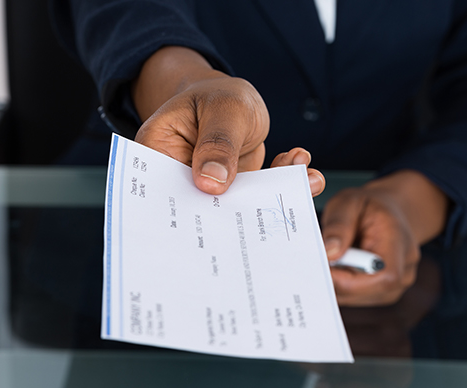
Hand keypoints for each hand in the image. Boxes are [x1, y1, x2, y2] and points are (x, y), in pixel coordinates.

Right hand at [132, 46, 323, 195]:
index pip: (165, 189)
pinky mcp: (234, 191)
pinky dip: (285, 184)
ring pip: (237, 203)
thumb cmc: (217, 96)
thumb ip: (219, 143)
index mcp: (158, 153)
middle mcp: (179, 177)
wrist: (231, 97)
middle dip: (240, 211)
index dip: (188, 208)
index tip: (221, 213)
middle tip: (273, 209)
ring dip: (275, 195)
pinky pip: (258, 195)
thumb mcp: (224, 109)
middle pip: (200, 205)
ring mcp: (208, 187)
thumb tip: (211, 183)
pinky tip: (305, 170)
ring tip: (308, 180)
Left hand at [321, 170, 448, 305]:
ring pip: (355, 298)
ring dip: (335, 282)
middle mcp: (404, 271)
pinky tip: (335, 267)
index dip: (348, 278)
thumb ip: (339, 225)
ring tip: (329, 259)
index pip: (382, 276)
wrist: (388, 213)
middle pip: (365, 292)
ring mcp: (394, 287)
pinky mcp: (381, 294)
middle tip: (315, 261)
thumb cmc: (367, 207)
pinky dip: (339, 284)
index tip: (320, 264)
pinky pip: (354, 297)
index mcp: (400, 244)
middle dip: (334, 280)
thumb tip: (329, 253)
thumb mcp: (348, 201)